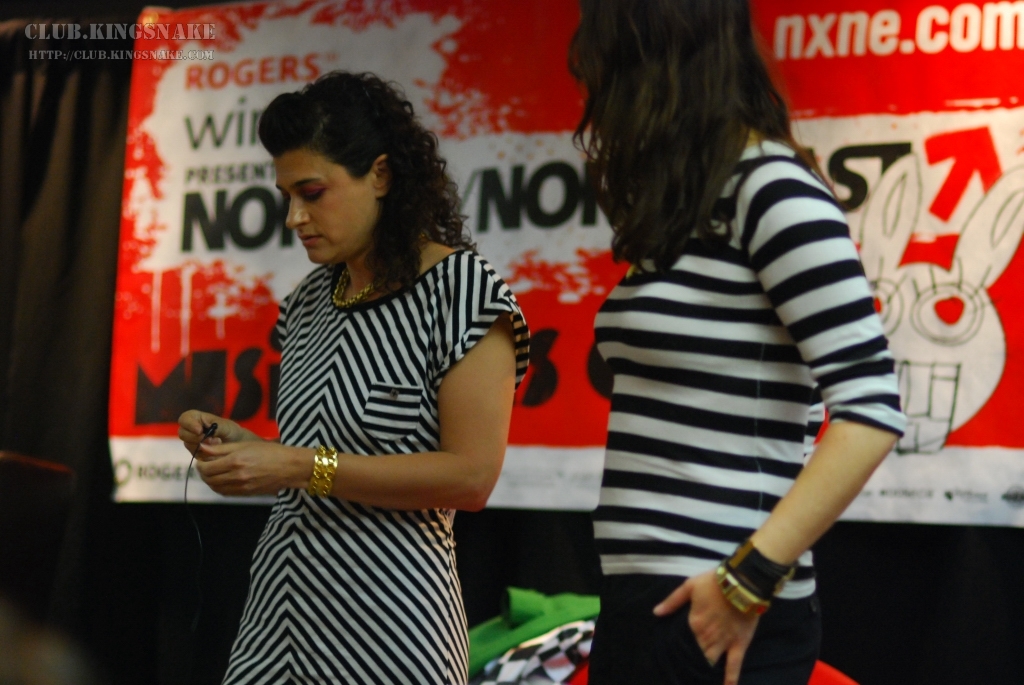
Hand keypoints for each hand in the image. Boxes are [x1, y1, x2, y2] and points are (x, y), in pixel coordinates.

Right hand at [178, 410, 258, 452]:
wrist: (237, 445)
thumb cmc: (231, 431)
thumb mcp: (226, 426)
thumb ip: (216, 427)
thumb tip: (205, 432)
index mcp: (196, 418)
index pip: (184, 418)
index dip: (189, 424)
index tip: (200, 430)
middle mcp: (191, 430)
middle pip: (182, 433)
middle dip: (195, 437)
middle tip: (210, 439)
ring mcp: (192, 443)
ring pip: (188, 445)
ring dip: (201, 445)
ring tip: (217, 443)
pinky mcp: (196, 454)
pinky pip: (195, 455)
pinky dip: (205, 453)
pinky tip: (216, 451)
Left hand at [194, 440, 313, 495]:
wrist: (290, 467)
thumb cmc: (270, 452)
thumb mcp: (245, 445)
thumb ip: (222, 448)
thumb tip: (202, 448)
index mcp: (235, 461)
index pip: (207, 467)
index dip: (200, 463)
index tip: (202, 458)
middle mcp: (237, 475)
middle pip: (208, 478)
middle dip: (203, 472)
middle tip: (205, 465)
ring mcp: (241, 487)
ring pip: (215, 487)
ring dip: (209, 480)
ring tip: (212, 472)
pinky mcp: (246, 493)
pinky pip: (225, 493)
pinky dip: (219, 487)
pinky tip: (222, 480)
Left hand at [653, 570, 758, 684]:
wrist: (742, 582)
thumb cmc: (714, 582)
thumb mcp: (689, 586)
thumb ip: (672, 601)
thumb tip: (656, 612)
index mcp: (694, 624)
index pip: (683, 643)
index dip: (679, 651)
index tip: (672, 659)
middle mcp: (707, 637)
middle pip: (696, 655)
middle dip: (691, 663)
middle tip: (684, 672)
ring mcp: (724, 642)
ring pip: (711, 662)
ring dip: (704, 670)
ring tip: (698, 679)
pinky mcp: (739, 644)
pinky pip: (734, 665)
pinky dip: (731, 679)